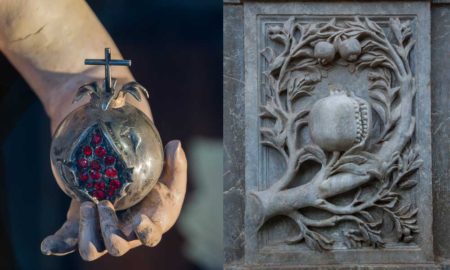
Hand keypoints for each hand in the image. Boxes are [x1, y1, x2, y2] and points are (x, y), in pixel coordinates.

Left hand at [40, 140, 186, 260]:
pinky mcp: (85, 227)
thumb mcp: (170, 173)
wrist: (136, 188)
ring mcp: (104, 233)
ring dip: (88, 230)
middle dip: (109, 229)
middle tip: (104, 204)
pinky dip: (58, 245)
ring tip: (88, 204)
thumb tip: (176, 144)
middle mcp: (126, 235)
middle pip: (117, 247)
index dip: (145, 233)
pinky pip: (70, 242)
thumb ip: (176, 163)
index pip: (150, 237)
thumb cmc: (158, 185)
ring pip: (92, 249)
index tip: (139, 219)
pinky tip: (49, 244)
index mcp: (150, 226)